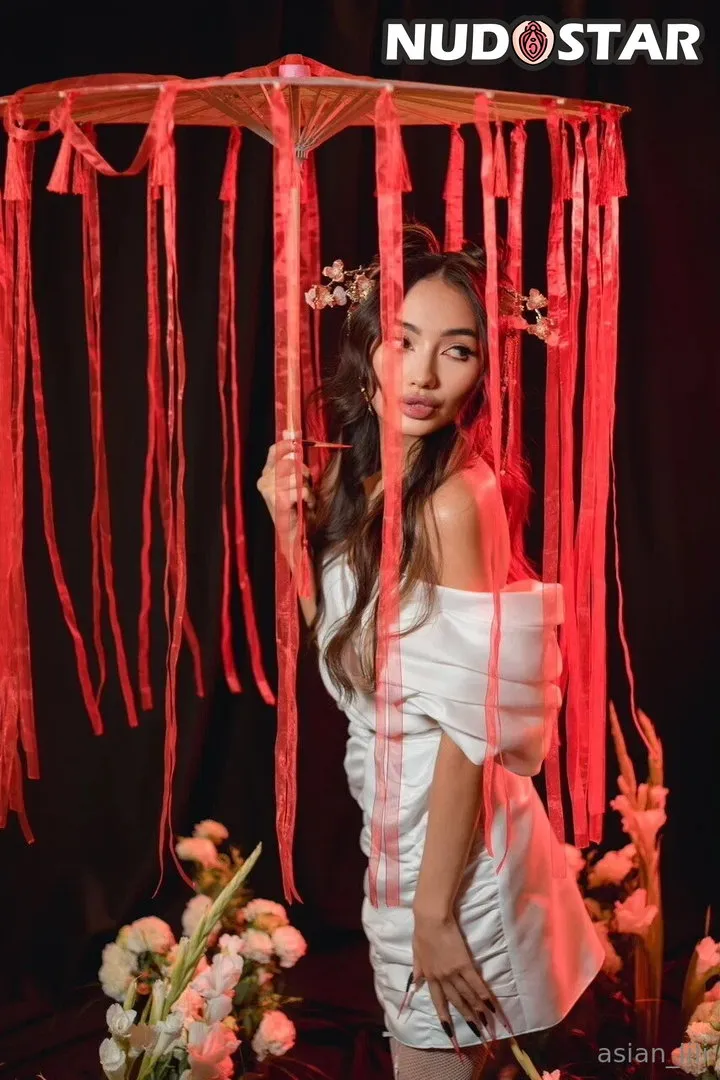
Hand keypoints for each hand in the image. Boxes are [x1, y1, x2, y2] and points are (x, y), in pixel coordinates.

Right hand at [256, 439, 314, 563]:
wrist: (295, 535)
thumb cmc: (297, 507)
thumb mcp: (297, 479)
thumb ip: (292, 458)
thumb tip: (288, 431)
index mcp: (267, 473)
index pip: (275, 450)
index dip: (288, 443)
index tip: (299, 440)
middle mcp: (264, 481)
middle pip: (290, 462)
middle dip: (303, 472)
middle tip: (306, 485)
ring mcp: (268, 491)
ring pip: (296, 476)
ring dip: (307, 487)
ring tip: (306, 499)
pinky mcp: (277, 501)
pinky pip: (299, 490)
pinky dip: (307, 497)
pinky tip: (305, 506)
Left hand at [411, 912, 496, 1041]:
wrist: (431, 918)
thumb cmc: (422, 932)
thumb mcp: (416, 953)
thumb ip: (417, 970)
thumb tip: (414, 985)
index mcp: (429, 976)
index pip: (438, 1001)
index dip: (444, 1017)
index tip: (449, 1031)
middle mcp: (441, 977)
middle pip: (456, 1001)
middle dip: (467, 1017)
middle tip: (477, 1031)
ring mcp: (453, 971)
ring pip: (467, 995)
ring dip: (477, 1009)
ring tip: (486, 1022)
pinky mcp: (464, 963)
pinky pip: (475, 982)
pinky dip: (483, 994)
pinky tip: (490, 1005)